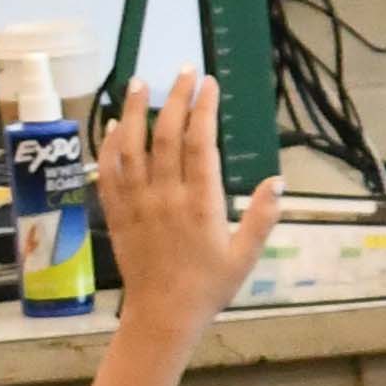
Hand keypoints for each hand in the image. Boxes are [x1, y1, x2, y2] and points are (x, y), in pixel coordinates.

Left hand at [92, 76, 278, 343]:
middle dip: (176, 98)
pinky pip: (109, 172)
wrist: (163, 314)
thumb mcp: (247, 255)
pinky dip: (110, 145)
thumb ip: (262, 216)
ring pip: (131, 147)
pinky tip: (114, 126)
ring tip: (139, 83)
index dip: (204, 109)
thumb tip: (276, 180)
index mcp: (201, 203)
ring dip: (134, 111)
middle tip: (184, 71)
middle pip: (166, 135)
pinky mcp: (117, 213)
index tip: (210, 83)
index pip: (200, 144)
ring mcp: (137, 203)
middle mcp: (166, 196)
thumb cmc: (210, 286)